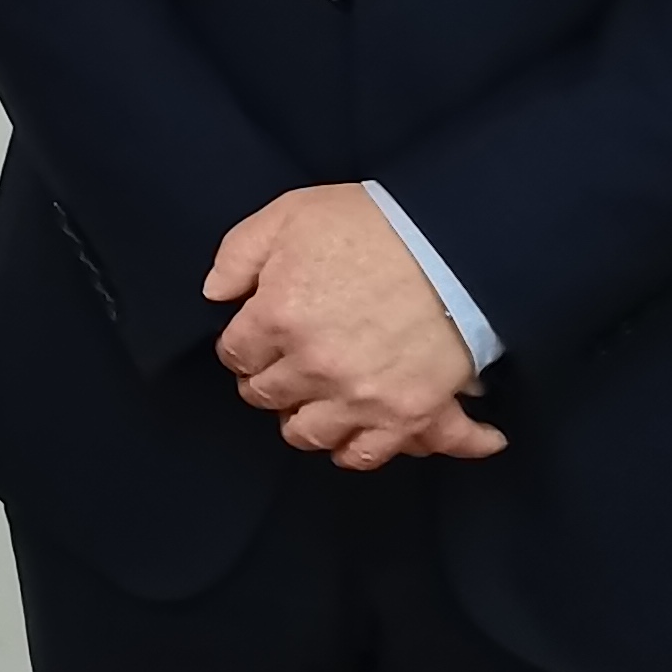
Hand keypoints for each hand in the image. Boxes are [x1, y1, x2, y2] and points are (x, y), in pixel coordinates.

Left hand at [205, 184, 506, 469]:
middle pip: (266, 396)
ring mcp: (361, 397)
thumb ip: (238, 255)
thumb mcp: (288, 215)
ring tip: (313, 405)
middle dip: (268, 381)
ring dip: (304, 420)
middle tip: (281, 369)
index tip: (254, 342)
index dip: (242, 346)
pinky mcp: (408, 414)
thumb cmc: (371, 225)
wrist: (455, 245)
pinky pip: (370, 455)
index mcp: (278, 316)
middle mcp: (314, 367)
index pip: (235, 354)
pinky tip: (355, 441)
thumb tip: (216, 295)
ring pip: (309, 435)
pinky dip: (359, 453)